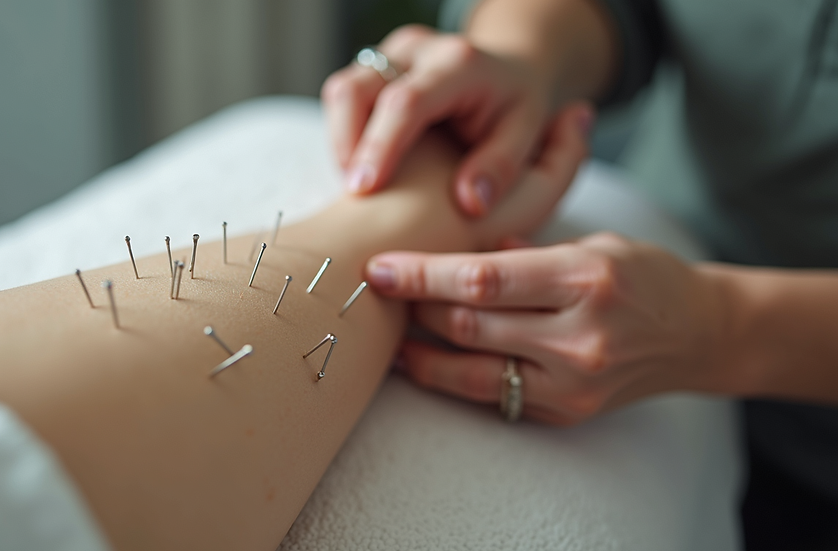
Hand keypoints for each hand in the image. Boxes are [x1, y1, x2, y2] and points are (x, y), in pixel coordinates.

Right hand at [321, 24, 593, 216]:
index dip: (380, 146)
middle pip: (356, 89)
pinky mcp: (374, 69)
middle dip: (347, 144)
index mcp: (458, 64)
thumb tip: (469, 204)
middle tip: (355, 195)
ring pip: (341, 93)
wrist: (505, 74)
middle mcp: (416, 50)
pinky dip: (348, 138)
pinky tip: (369, 168)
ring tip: (362, 186)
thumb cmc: (514, 108)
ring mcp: (389, 57)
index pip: (406, 103)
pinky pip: (343, 101)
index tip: (364, 190)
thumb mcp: (523, 134)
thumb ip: (499, 167)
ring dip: (343, 143)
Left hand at [366, 233, 728, 425]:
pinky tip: (424, 363)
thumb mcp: (590, 242)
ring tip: (386, 336)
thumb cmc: (640, 274)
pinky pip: (495, 396)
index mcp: (585, 277)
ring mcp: (573, 382)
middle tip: (375, 291)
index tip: (379, 266)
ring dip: (420, 355)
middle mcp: (580, 336)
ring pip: (472, 372)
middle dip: (413, 308)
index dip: (422, 274)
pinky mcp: (567, 412)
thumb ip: (522, 252)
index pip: (483, 279)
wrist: (697, 333)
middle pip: (470, 325)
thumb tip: (450, 249)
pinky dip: (452, 379)